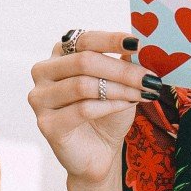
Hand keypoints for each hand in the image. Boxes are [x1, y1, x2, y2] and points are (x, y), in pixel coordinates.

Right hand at [28, 30, 162, 185]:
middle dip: (122, 70)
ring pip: (83, 85)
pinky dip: (109, 106)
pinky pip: (82, 109)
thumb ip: (124, 62)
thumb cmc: (108, 112)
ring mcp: (40, 98)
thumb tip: (137, 45)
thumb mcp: (120, 83)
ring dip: (119, 89)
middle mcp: (44, 72)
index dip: (111, 40)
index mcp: (60, 54)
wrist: (99, 151)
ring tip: (142, 94)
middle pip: (84, 62)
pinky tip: (127, 105)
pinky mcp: (46, 124)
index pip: (84, 39)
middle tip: (150, 78)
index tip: (138, 43)